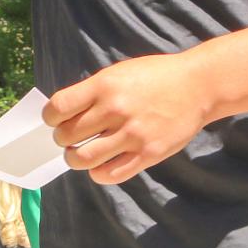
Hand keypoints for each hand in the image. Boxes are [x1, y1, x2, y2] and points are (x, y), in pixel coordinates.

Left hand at [43, 53, 213, 184]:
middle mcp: (116, 110)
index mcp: (104, 86)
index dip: (50, 117)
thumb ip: (92, 92)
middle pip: (67, 135)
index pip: (59, 107)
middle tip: (68, 138)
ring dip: (74, 159)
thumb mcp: (118, 73)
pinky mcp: (148, 154)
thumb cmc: (154, 77)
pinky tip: (99, 165)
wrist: (198, 85)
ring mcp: (133, 134)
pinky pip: (111, 174)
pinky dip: (97, 173)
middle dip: (61, 139)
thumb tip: (62, 114)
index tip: (54, 119)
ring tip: (78, 154)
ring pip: (83, 159)